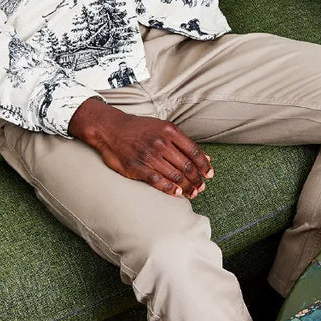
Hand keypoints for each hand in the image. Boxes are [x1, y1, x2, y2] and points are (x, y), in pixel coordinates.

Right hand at [69, 98, 212, 197]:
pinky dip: (170, 188)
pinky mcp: (137, 167)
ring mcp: (149, 155)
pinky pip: (157, 181)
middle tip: (201, 187)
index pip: (193, 151)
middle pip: (186, 165)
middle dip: (196, 179)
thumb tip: (205, 158)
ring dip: (186, 186)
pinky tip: (177, 193)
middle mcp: (161, 143)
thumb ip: (183, 142)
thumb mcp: (163, 128)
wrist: (111, 129)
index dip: (204, 165)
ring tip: (192, 193)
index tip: (209, 175)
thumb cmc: (140, 129)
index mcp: (170, 131)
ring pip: (174, 175)